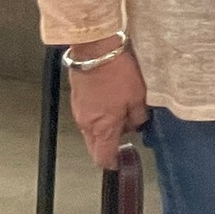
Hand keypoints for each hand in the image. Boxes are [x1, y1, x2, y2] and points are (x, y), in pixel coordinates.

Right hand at [65, 45, 148, 168]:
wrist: (95, 51)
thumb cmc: (118, 73)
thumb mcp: (138, 96)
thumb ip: (138, 117)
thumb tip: (136, 125)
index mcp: (103, 127)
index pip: (103, 156)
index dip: (112, 162)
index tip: (121, 161)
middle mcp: (86, 124)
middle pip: (95, 146)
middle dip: (108, 146)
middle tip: (125, 137)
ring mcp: (78, 112)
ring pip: (92, 131)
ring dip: (105, 129)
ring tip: (123, 114)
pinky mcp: (76, 101)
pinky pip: (88, 117)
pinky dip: (99, 116)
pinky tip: (112, 103)